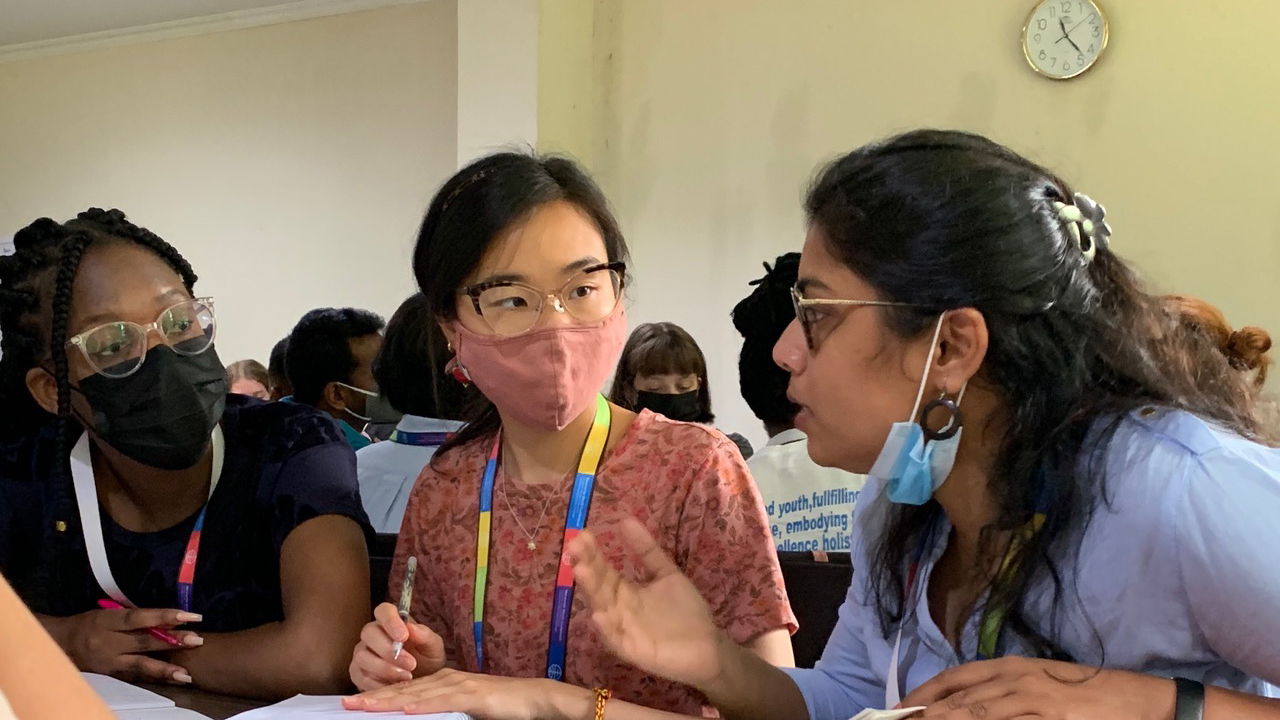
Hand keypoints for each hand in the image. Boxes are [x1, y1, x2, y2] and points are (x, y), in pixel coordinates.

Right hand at [56, 608, 201, 683]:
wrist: (58, 645)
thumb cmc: (88, 624)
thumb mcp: (107, 614)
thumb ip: (133, 618)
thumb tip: (166, 618)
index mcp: (107, 621)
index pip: (139, 618)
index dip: (164, 616)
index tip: (189, 616)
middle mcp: (107, 642)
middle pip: (143, 642)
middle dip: (172, 641)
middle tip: (197, 640)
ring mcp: (108, 662)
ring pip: (139, 666)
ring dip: (165, 669)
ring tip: (186, 674)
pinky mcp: (109, 676)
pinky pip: (134, 678)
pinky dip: (154, 679)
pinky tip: (172, 680)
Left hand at [343, 668, 567, 718]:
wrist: (533, 698)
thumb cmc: (501, 707)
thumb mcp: (464, 708)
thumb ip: (442, 710)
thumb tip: (414, 717)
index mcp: (443, 681)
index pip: (404, 691)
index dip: (378, 696)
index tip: (353, 702)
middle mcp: (447, 679)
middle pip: (404, 690)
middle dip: (373, 697)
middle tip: (346, 703)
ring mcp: (459, 685)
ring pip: (417, 695)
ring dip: (388, 700)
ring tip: (364, 705)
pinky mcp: (472, 696)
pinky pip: (443, 702)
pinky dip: (423, 706)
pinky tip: (406, 709)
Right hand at [348, 602, 447, 690]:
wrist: (423, 683)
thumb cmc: (427, 659)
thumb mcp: (432, 647)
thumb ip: (424, 635)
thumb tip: (411, 628)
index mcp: (391, 622)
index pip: (383, 610)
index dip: (391, 621)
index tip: (404, 636)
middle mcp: (373, 635)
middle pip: (369, 633)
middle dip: (388, 650)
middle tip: (410, 664)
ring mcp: (362, 654)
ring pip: (362, 656)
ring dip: (384, 668)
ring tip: (406, 677)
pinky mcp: (358, 673)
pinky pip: (359, 677)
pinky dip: (376, 684)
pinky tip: (392, 687)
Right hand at [565, 518, 725, 688]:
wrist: (708, 646)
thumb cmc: (685, 611)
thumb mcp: (666, 574)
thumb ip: (647, 551)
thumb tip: (625, 520)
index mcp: (625, 591)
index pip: (603, 570)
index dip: (592, 553)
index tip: (582, 534)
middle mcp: (619, 609)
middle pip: (599, 586)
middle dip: (586, 567)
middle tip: (574, 547)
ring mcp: (624, 630)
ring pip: (603, 608)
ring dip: (591, 591)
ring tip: (581, 570)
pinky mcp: (633, 650)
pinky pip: (616, 640)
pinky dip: (607, 629)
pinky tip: (600, 615)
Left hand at [904, 657, 1174, 719]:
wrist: (1137, 701)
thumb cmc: (1086, 693)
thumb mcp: (1039, 683)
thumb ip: (1002, 692)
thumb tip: (963, 705)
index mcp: (1012, 666)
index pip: (957, 677)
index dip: (925, 692)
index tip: (901, 709)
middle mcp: (1018, 680)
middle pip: (961, 699)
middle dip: (928, 714)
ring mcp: (1034, 702)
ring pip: (978, 715)